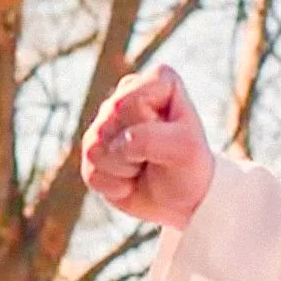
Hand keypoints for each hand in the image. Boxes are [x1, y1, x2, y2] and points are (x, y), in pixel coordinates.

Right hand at [80, 65, 214, 229]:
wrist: (181, 199)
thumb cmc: (189, 166)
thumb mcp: (185, 148)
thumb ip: (149, 138)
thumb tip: (115, 145)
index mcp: (158, 80)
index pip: (130, 103)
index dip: (149, 126)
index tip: (172, 135)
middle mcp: (127, 94)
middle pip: (109, 122)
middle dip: (133, 150)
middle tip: (157, 155)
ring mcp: (105, 122)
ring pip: (94, 149)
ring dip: (124, 170)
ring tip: (144, 167)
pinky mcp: (92, 151)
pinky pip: (91, 173)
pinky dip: (115, 186)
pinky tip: (131, 180)